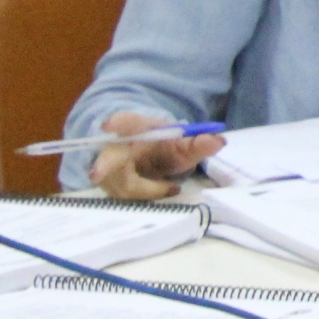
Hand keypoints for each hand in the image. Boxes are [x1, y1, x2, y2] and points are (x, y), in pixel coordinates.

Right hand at [87, 111, 224, 200]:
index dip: (116, 123)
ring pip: (120, 183)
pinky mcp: (110, 187)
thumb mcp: (183, 143)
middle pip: (107, 157)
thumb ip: (199, 142)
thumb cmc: (163, 145)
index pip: (125, 122)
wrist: (147, 154)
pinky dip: (147, 196)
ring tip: (172, 187)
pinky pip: (125, 196)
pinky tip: (165, 191)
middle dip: (103, 165)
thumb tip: (219, 141)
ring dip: (148, 189)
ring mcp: (109, 169)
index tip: (109, 125)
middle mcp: (117, 147)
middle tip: (98, 173)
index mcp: (136, 128)